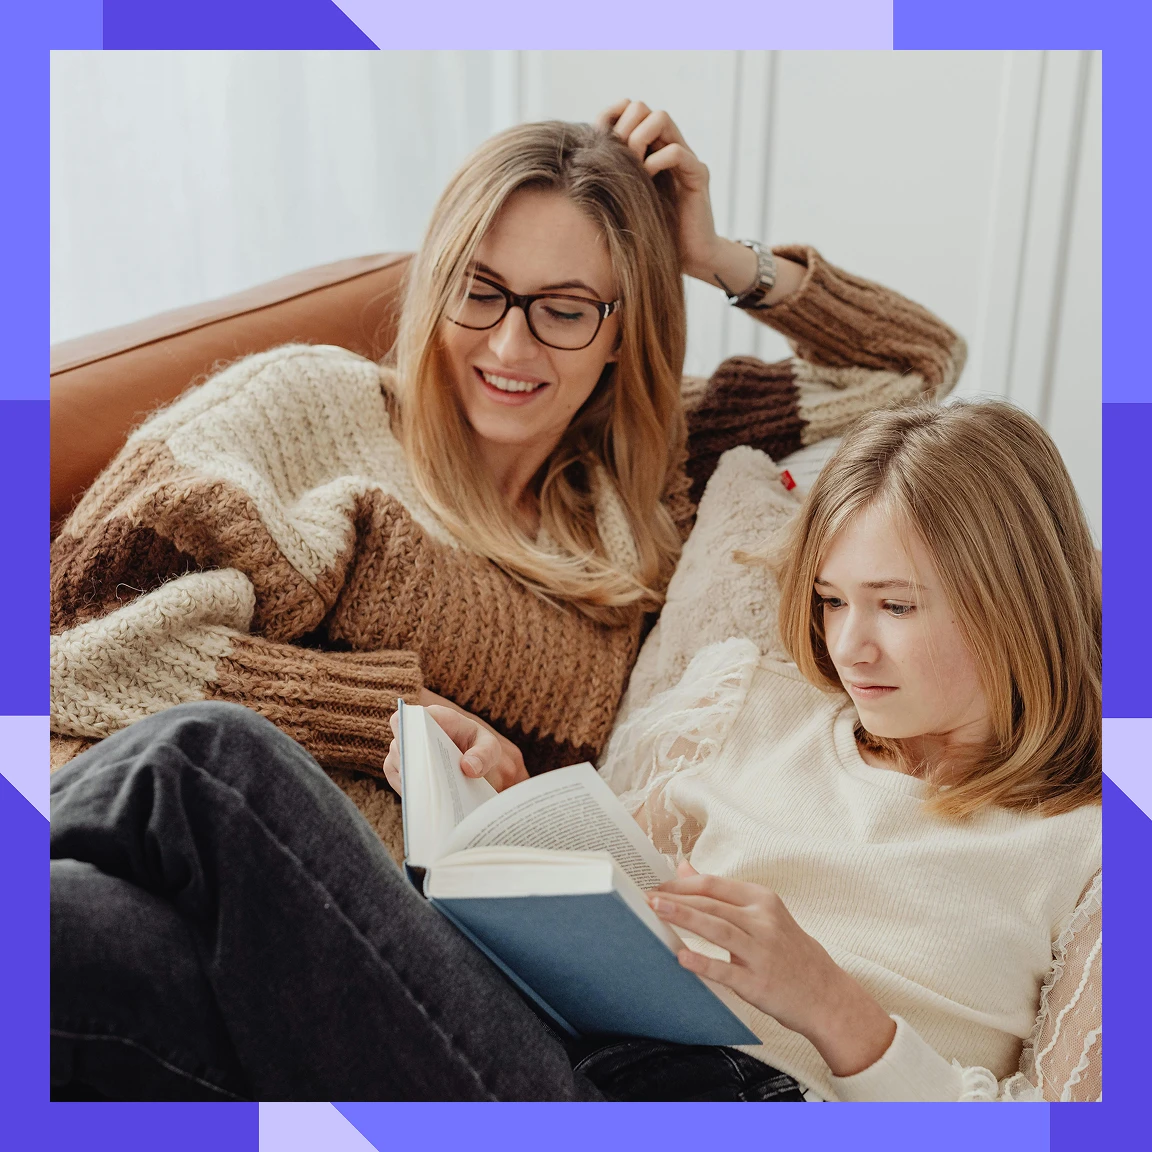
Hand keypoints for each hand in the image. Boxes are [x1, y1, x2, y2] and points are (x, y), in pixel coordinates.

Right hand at [382, 692, 527, 794]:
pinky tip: (427, 805)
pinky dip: (412, 794)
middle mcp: (413, 733)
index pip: (409, 717)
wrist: (476, 767)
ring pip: (398, 767)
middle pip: (400, 745)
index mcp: (434, 717)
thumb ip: (484, 754)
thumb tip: (467, 767)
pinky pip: (401, 784)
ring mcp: (405, 753)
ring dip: (412, 782)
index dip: (406, 729)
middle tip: (429, 780)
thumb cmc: (480, 749)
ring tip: (432, 798)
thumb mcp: (490, 748)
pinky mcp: (403, 773)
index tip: (416, 746)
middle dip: (412, 763)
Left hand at [597, 99, 730, 285]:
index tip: (597, 144)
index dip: (610, 118)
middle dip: (624, 128)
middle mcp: (666, 146)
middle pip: (642, 108)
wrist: (686, 259)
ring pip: (661, 118)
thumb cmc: (648, 234)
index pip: (627, 110)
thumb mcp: (620, 201)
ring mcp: (684, 158)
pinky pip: (675, 152)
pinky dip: (657, 162)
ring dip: (640, 138)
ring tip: (633, 166)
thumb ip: (608, 177)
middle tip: (617, 158)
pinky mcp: (697, 175)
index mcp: (648, 149)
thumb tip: (575, 161)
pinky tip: (648, 182)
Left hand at [649, 861, 896, 1076]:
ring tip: (657, 911)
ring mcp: (762, 952)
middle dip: (676, 899)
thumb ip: (722, 893)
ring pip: (718, 929)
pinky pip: (727, 971)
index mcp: (762, 900)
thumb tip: (683, 868)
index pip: (714, 885)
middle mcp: (763, 922)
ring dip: (684, 918)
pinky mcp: (759, 983)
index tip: (656, 886)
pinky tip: (682, 957)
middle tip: (646, 897)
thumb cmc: (789, 951)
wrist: (826, 994)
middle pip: (712, 904)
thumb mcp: (762, 913)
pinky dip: (704, 963)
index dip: (681, 884)